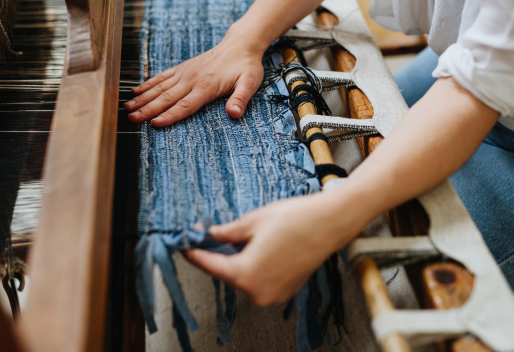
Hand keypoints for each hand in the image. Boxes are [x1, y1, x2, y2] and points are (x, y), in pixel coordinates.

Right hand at [124, 27, 264, 126]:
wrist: (240, 44)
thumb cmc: (246, 66)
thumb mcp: (250, 82)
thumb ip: (240, 98)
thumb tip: (234, 114)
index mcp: (206, 86)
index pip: (185, 104)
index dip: (170, 115)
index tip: (155, 123)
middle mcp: (191, 79)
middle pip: (167, 97)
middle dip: (148, 109)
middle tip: (131, 119)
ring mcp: (185, 73)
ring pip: (160, 88)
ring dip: (143, 98)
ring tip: (127, 107)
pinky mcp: (182, 68)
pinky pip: (162, 77)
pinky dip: (148, 84)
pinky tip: (135, 91)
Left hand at [184, 192, 360, 305]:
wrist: (330, 222)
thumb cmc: (294, 219)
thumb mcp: (252, 221)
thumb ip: (226, 233)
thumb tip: (209, 235)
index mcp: (246, 274)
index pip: (210, 266)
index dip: (194, 255)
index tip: (183, 247)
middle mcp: (258, 291)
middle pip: (227, 274)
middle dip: (216, 256)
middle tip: (204, 238)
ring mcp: (274, 294)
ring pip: (243, 278)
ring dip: (234, 261)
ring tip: (229, 241)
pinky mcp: (286, 290)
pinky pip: (260, 280)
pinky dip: (252, 267)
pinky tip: (251, 249)